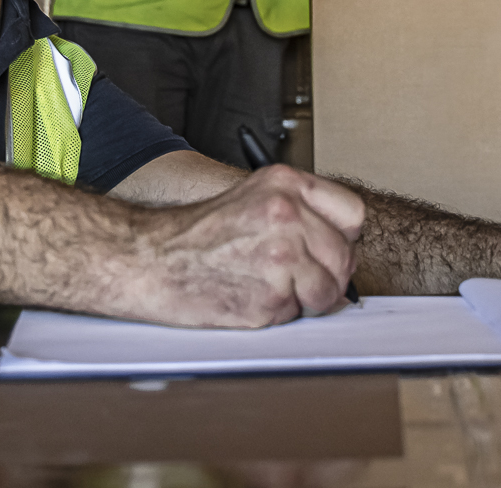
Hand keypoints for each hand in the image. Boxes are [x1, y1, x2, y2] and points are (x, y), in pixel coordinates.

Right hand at [122, 164, 364, 326]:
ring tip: (269, 289)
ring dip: (305, 300)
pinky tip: (250, 298)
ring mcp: (282, 257)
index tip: (327, 249)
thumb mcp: (252, 196)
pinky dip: (278, 315)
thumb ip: (299, 212)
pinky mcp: (270, 297)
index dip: (342, 238)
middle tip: (297, 280)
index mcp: (286, 184)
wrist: (148, 259)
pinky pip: (297, 315)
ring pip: (327, 292)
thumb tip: (340, 249)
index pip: (352, 214)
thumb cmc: (195, 235)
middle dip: (327, 276)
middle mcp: (288, 216)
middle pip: (344, 258)